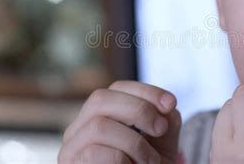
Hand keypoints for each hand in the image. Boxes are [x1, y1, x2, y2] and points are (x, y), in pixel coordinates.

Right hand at [58, 81, 181, 163]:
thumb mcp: (162, 140)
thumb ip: (164, 118)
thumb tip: (166, 106)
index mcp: (101, 114)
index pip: (118, 88)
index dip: (146, 91)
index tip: (171, 104)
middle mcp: (80, 127)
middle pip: (100, 98)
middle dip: (138, 109)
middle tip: (161, 128)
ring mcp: (72, 147)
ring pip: (98, 126)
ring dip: (134, 142)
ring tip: (151, 160)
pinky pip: (95, 154)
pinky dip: (123, 159)